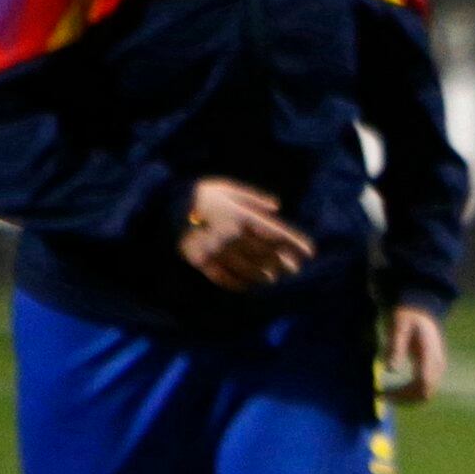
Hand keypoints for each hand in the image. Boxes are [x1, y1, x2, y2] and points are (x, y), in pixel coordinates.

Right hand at [180, 179, 312, 289]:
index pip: (276, 233)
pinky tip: (250, 285)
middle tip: (295, 269)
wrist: (164, 204)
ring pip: (249, 269)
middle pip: (266, 254)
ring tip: (274, 278)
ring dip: (265, 275)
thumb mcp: (227, 188)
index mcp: (240, 216)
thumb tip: (277, 205)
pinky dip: (240, 283)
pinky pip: (225, 277)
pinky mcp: (202, 262)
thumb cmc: (200, 194)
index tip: (310, 252)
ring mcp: (217, 251)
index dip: (295, 243)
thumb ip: (253, 197)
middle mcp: (232, 235)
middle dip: (283, 262)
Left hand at [384, 303, 448, 405]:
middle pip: (425, 392)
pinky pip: (423, 388)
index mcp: (430, 354)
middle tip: (380, 396)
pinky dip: (409, 394)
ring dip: (406, 399)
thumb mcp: (398, 327)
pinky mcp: (432, 370)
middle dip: (403, 399)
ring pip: (425, 394)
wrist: (421, 310)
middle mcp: (437, 364)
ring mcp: (436, 368)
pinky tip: (393, 390)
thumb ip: (396, 346)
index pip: (424, 383)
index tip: (384, 394)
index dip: (404, 393)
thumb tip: (390, 370)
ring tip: (384, 395)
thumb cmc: (407, 316)